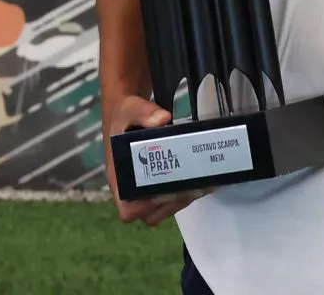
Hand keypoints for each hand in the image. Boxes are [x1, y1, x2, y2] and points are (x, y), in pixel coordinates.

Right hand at [105, 95, 215, 226]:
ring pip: (163, 209)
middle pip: (150, 213)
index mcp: (119, 176)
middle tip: (196, 185)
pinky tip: (205, 180)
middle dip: (174, 201)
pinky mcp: (157, 183)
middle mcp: (130, 189)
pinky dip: (187, 192)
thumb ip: (144, 112)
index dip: (147, 207)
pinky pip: (171, 197)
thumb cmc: (125, 116)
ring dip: (183, 199)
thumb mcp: (130, 109)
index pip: (128, 208)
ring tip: (205, 183)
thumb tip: (163, 118)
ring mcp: (144, 189)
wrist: (128, 112)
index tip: (167, 190)